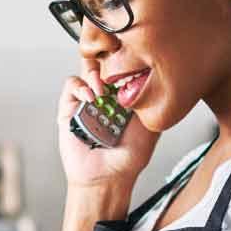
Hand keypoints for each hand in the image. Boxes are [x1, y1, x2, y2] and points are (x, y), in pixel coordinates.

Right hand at [56, 59, 158, 190]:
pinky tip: (91, 98)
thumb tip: (162, 80)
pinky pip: (71, 87)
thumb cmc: (130, 158)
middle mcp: (104, 96)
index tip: (131, 52)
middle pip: (102, 62)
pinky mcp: (69, 109)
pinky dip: (80, 87)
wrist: (108, 178)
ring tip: (102, 89)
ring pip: (85, 69)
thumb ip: (156, 103)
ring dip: (94, 72)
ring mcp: (86, 101)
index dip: (124, 56)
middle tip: (113, 62)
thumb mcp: (152, 126)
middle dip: (107, 56)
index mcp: (123, 97)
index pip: (122, 66)